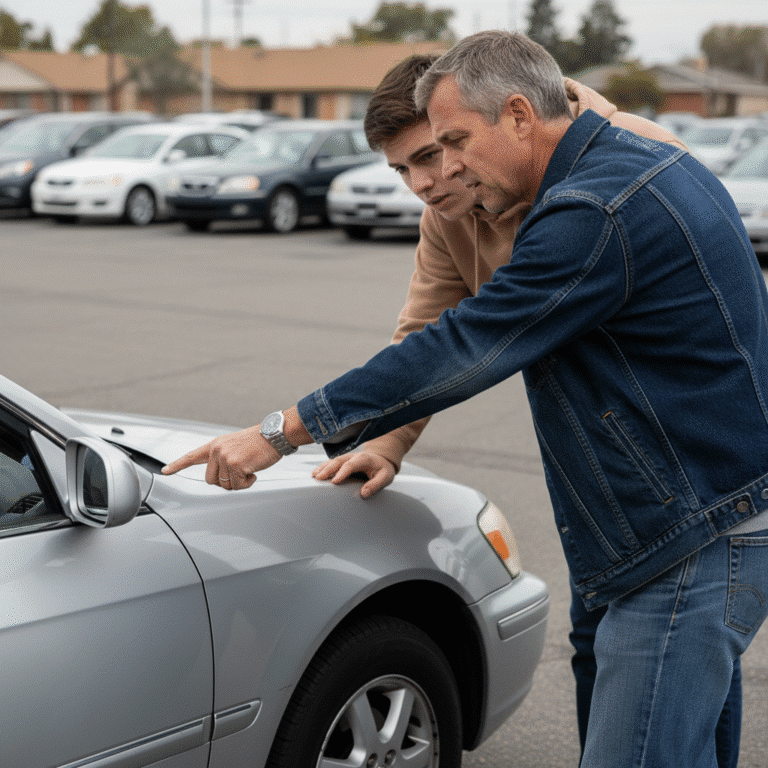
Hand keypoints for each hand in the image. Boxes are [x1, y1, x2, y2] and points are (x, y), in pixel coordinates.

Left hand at [161, 425, 280, 489]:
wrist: (274, 435)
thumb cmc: (258, 442)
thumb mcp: (235, 446)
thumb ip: (223, 459)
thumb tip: (220, 479)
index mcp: (215, 445)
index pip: (192, 456)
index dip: (177, 465)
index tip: (164, 471)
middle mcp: (217, 450)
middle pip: (211, 480)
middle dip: (226, 481)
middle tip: (240, 472)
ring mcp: (225, 457)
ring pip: (225, 485)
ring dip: (239, 482)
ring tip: (249, 468)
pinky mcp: (236, 465)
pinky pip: (238, 486)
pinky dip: (248, 483)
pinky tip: (254, 471)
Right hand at [312, 450, 396, 498]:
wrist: (382, 459)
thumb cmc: (383, 469)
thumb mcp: (385, 477)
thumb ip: (376, 485)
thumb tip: (364, 494)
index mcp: (364, 459)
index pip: (351, 465)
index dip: (342, 473)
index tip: (334, 482)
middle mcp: (354, 456)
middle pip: (338, 461)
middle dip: (328, 469)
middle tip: (318, 478)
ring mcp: (347, 458)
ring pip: (333, 461)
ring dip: (323, 468)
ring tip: (314, 476)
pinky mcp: (343, 461)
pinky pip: (331, 462)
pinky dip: (323, 467)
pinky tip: (315, 474)